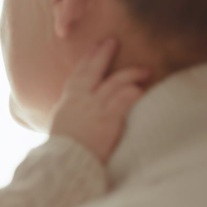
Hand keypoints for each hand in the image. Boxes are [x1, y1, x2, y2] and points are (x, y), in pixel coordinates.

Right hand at [50, 39, 149, 162]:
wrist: (64, 165)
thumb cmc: (63, 152)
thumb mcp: (62, 128)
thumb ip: (71, 117)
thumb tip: (75, 116)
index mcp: (68, 102)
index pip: (78, 74)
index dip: (88, 58)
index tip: (95, 46)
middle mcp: (80, 100)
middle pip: (93, 70)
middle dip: (103, 54)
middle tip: (113, 41)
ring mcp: (94, 108)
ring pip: (114, 82)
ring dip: (131, 74)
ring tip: (145, 71)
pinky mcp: (107, 120)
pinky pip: (123, 100)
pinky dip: (133, 92)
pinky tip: (142, 89)